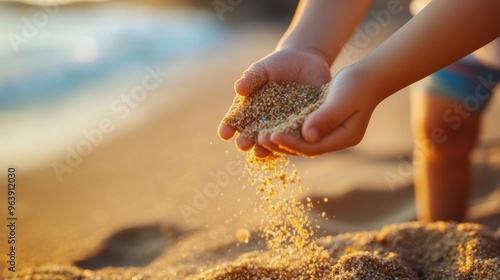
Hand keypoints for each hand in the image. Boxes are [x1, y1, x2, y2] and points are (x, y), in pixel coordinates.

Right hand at [218, 47, 331, 156]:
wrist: (307, 61)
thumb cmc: (278, 65)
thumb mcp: (262, 69)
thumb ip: (251, 78)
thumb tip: (238, 89)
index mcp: (250, 110)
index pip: (236, 121)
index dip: (229, 127)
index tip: (224, 133)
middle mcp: (265, 122)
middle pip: (253, 135)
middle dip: (247, 141)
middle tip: (242, 145)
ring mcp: (284, 126)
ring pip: (274, 140)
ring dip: (267, 147)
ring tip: (261, 151)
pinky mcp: (303, 126)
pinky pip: (297, 135)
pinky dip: (292, 141)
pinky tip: (288, 144)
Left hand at [258, 66, 378, 156]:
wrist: (367, 76)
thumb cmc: (357, 84)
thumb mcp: (342, 99)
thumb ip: (326, 117)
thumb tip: (307, 136)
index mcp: (344, 138)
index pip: (313, 147)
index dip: (291, 143)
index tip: (271, 136)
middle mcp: (336, 140)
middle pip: (304, 148)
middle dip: (281, 144)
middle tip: (259, 138)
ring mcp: (329, 134)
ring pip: (300, 141)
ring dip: (280, 140)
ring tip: (259, 136)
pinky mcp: (321, 125)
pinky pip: (300, 131)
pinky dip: (285, 130)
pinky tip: (268, 126)